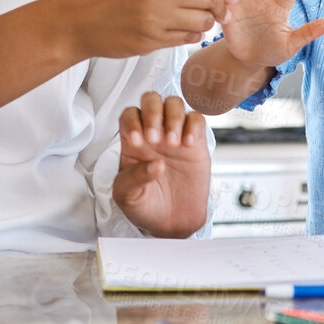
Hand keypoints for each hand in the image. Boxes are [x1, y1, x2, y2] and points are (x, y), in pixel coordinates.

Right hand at [55, 0, 237, 61]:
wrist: (75, 20)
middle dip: (221, 5)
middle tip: (222, 11)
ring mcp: (153, 17)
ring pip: (202, 20)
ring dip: (206, 22)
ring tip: (198, 21)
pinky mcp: (150, 40)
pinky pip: (185, 38)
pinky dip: (192, 35)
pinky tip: (186, 32)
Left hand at [113, 92, 210, 237]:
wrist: (170, 223)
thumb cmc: (145, 206)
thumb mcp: (126, 196)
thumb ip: (133, 178)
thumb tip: (154, 163)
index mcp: (132, 141)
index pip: (129, 115)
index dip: (132, 122)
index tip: (137, 142)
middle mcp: (153, 133)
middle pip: (151, 100)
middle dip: (153, 113)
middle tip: (155, 138)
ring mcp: (175, 135)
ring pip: (174, 104)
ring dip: (172, 118)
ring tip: (172, 142)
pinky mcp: (196, 143)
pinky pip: (196, 120)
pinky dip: (193, 126)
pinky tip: (187, 145)